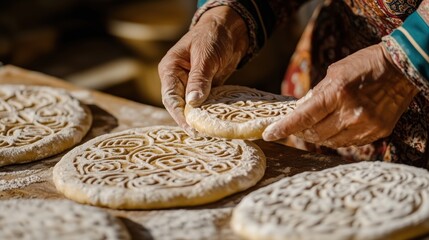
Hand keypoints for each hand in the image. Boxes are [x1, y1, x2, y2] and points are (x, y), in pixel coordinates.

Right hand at [158, 6, 247, 133]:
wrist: (230, 28)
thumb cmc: (213, 36)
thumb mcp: (205, 56)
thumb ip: (199, 78)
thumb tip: (193, 103)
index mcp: (170, 70)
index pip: (170, 97)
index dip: (179, 114)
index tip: (191, 128)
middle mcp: (178, 79)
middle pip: (179, 105)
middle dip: (189, 120)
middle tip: (201, 135)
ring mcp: (191, 85)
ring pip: (192, 107)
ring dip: (200, 119)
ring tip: (209, 133)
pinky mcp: (206, 88)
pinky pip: (206, 104)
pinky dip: (210, 113)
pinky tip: (216, 123)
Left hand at [262, 43, 418, 147]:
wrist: (402, 68)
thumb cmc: (364, 65)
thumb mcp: (335, 72)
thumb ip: (316, 94)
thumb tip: (299, 110)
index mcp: (338, 93)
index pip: (304, 117)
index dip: (284, 128)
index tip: (269, 135)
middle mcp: (351, 113)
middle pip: (315, 133)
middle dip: (300, 131)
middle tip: (295, 127)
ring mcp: (365, 126)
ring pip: (330, 141)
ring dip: (317, 135)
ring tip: (314, 126)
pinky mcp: (376, 133)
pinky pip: (347, 143)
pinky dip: (335, 137)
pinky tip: (335, 127)